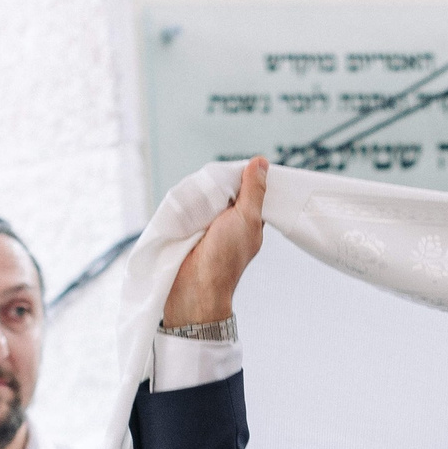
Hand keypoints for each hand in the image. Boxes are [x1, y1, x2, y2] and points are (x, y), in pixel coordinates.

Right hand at [164, 156, 267, 327]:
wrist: (193, 286)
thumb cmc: (225, 258)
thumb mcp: (247, 219)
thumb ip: (254, 191)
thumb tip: (261, 162)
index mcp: (249, 220)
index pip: (250, 189)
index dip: (245, 176)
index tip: (238, 166)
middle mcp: (230, 222)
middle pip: (226, 189)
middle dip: (220, 181)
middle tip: (213, 178)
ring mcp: (207, 225)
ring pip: (206, 195)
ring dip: (201, 191)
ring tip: (198, 188)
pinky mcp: (187, 227)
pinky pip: (188, 205)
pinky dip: (187, 199)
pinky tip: (186, 196)